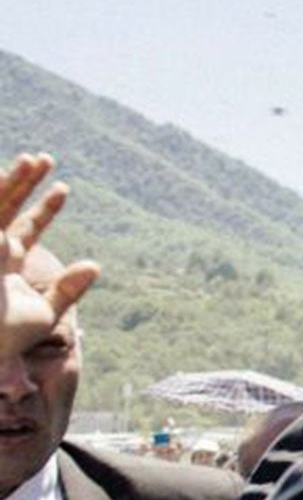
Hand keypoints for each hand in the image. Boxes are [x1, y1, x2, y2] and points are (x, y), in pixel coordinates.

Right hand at [3, 154, 97, 358]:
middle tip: (45, 158)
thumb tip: (95, 264)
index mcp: (7, 265)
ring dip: (12, 183)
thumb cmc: (8, 341)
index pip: (27, 229)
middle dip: (23, 183)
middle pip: (7, 209)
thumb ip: (68, 290)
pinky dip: (5, 202)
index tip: (63, 187)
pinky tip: (3, 181)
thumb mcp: (46, 314)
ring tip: (35, 159)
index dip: (44, 208)